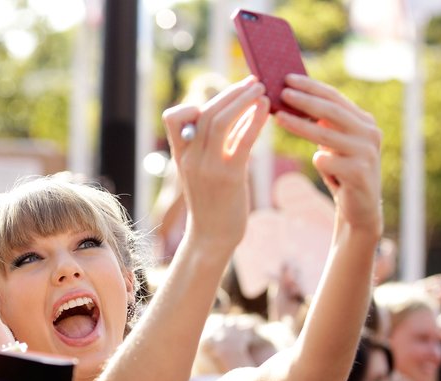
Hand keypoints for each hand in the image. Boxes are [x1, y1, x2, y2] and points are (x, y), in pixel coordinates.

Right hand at [162, 76, 269, 251]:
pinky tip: (266, 110)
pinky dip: (254, 121)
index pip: (174, 116)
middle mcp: (190, 158)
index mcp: (181, 156)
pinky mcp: (228, 177)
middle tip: (253, 82)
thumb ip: (216, 145)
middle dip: (231, 93)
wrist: (211, 238)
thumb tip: (239, 117)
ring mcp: (207, 167)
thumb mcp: (205, 172)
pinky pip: (240, 141)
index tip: (224, 98)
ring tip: (262, 90)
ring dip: (243, 100)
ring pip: (220, 121)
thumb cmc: (213, 205)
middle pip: (206, 112)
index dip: (197, 102)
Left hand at [276, 74, 382, 238]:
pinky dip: (319, 160)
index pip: (334, 97)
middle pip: (331, 111)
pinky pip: (327, 160)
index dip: (311, 86)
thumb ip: (323, 123)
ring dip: (299, 124)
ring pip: (326, 134)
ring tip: (278, 117)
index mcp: (363, 121)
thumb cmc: (340, 171)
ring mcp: (366, 152)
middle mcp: (369, 133)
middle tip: (281, 92)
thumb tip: (291, 98)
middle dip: (304, 100)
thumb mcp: (333, 143)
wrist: (359, 209)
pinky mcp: (359, 172)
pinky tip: (321, 164)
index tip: (287, 78)